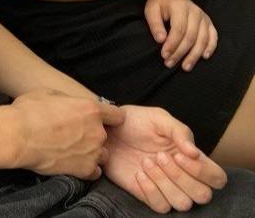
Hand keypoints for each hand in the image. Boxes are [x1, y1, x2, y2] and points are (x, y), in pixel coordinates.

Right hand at [10, 89, 120, 179]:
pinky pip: (94, 172)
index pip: (117, 115)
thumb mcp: (48, 93)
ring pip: (102, 154)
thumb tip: (69, 104)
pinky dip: (86, 168)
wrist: (18, 136)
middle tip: (74, 134)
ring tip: (72, 150)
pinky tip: (72, 162)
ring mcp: (93, 152)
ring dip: (92, 152)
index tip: (101, 120)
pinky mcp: (84, 170)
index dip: (109, 117)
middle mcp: (97, 131)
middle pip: (106, 135)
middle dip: (93, 135)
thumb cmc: (29, 112)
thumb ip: (68, 100)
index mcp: (91, 109)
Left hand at [104, 105, 226, 212]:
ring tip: (146, 162)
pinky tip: (138, 173)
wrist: (107, 129)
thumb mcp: (159, 118)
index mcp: (192, 158)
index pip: (217, 178)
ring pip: (182, 204)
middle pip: (203, 195)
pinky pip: (160, 207)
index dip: (203, 171)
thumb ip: (180, 132)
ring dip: (165, 183)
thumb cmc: (135, 122)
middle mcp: (183, 177)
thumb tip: (194, 152)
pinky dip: (151, 191)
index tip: (179, 154)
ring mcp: (165, 188)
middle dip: (182, 176)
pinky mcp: (146, 194)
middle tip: (159, 156)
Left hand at [144, 0, 217, 70]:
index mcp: (180, 7)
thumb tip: (160, 40)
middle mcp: (195, 12)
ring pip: (203, 39)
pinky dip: (210, 47)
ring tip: (185, 67)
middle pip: (191, 36)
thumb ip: (155, 24)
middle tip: (169, 63)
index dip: (172, 44)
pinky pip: (213, 36)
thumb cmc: (160, 4)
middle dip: (180, 52)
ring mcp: (204, 17)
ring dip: (194, 55)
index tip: (164, 55)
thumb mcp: (151, 10)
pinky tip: (204, 57)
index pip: (178, 29)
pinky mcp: (208, 22)